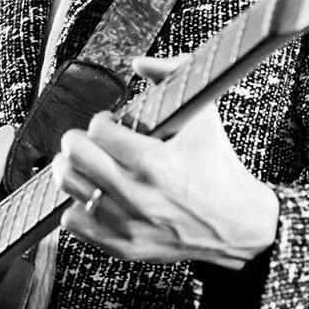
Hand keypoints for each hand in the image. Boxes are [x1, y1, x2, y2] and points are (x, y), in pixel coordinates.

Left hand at [50, 56, 279, 268]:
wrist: (238, 224)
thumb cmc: (219, 168)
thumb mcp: (204, 117)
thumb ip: (173, 77)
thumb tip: (139, 63)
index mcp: (154, 161)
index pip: (98, 130)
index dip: (103, 121)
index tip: (112, 124)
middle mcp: (136, 194)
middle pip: (74, 155)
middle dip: (79, 140)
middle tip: (92, 141)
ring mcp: (127, 223)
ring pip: (69, 186)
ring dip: (74, 169)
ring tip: (89, 164)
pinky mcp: (123, 246)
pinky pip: (73, 221)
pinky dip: (78, 205)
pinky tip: (95, 195)